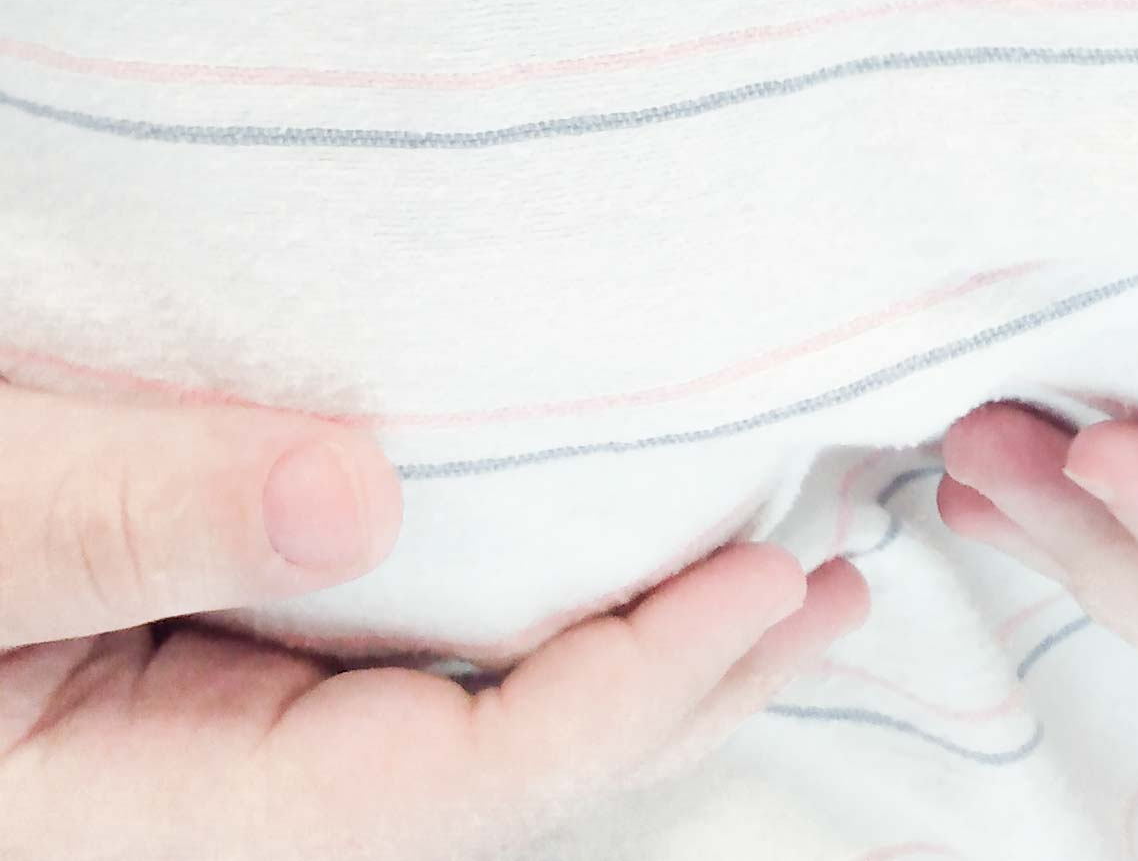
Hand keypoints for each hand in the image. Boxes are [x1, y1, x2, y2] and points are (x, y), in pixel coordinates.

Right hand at [0, 385, 864, 860]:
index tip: (777, 585)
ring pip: (447, 726)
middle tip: (841, 584)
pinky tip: (589, 550)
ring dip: (616, 652)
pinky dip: (511, 612)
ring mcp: (190, 735)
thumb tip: (363, 497)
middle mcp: (183, 795)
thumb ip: (132, 503)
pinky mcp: (184, 662)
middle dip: (675, 693)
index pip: (443, 785)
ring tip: (769, 569)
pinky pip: (384, 666)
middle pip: (479, 778)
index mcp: (130, 807)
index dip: (628, 694)